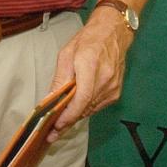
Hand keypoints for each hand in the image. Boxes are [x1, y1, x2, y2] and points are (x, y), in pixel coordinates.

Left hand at [46, 7, 134, 141]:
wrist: (112, 32)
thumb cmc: (88, 40)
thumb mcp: (66, 54)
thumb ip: (60, 79)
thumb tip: (50, 100)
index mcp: (90, 66)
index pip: (82, 99)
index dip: (69, 115)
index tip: (56, 126)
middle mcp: (105, 79)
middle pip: (85, 108)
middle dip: (68, 120)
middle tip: (52, 133)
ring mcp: (113, 87)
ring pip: (91, 109)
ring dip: (76, 115)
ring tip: (60, 122)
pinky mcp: (116, 92)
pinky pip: (97, 105)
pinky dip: (85, 108)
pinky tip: (76, 107)